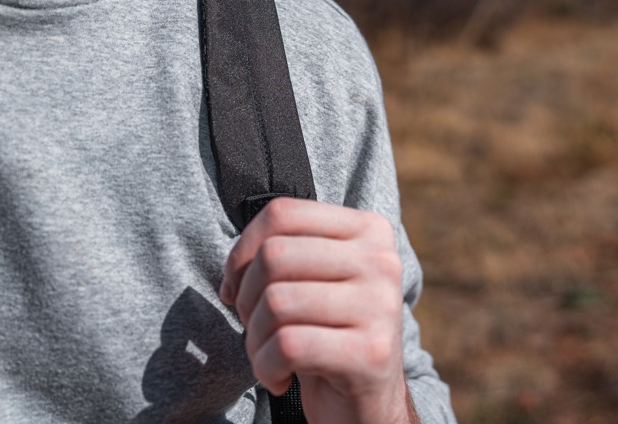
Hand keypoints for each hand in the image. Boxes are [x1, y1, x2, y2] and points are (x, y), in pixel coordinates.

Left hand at [220, 198, 417, 423]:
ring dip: (255, 339)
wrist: (367, 403)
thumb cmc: (327, 332)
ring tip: (269, 355)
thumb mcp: (314, 278)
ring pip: (277, 302)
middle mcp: (382, 261)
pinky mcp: (371, 353)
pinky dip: (266, 367)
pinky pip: (287, 345)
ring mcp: (381, 306)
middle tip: (258, 327)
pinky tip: (280, 378)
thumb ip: (285, 250)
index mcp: (369, 230)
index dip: (242, 250)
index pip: (283, 213)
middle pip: (275, 255)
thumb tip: (236, 264)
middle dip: (247, 298)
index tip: (237, 287)